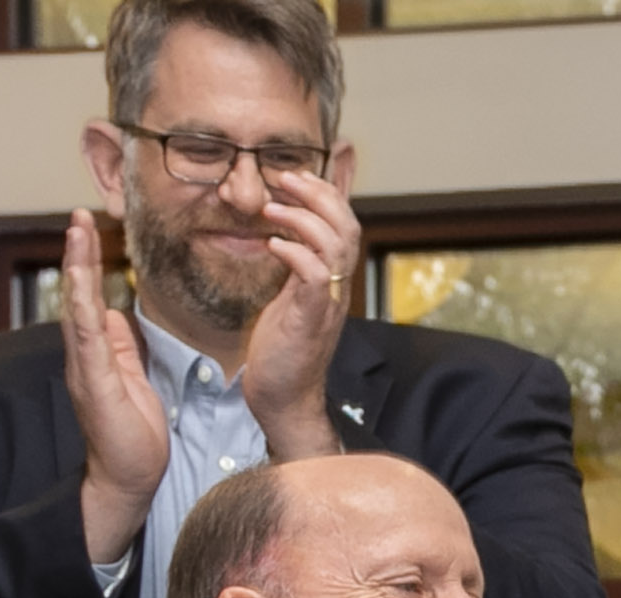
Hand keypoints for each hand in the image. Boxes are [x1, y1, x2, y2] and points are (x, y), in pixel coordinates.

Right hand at [62, 209, 169, 562]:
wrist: (128, 478)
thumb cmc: (133, 436)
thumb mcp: (133, 381)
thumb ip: (122, 348)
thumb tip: (116, 316)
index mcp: (96, 353)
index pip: (91, 300)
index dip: (89, 265)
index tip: (90, 230)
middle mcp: (84, 356)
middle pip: (77, 294)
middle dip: (77, 253)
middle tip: (78, 214)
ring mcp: (85, 367)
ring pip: (77, 306)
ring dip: (77, 267)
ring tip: (77, 230)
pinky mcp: (93, 382)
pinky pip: (85, 337)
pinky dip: (83, 306)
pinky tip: (81, 281)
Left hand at [241, 168, 360, 460]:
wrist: (284, 398)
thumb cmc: (282, 350)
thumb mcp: (289, 296)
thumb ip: (295, 264)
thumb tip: (286, 234)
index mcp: (335, 281)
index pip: (346, 224)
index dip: (327, 193)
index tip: (295, 176)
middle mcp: (339, 289)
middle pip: (347, 226)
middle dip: (318, 194)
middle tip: (286, 178)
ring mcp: (327, 304)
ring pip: (336, 246)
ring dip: (303, 218)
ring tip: (272, 207)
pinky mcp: (310, 319)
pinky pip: (315, 276)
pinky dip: (295, 253)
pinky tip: (273, 245)